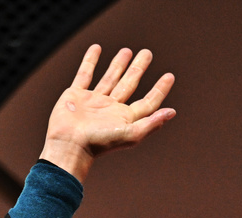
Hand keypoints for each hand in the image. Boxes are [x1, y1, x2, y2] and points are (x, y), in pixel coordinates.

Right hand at [39, 45, 175, 182]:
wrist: (69, 144)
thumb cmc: (99, 143)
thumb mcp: (129, 135)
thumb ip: (151, 123)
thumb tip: (172, 112)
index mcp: (125, 118)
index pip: (148, 102)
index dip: (160, 90)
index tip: (169, 76)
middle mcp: (111, 109)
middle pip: (130, 84)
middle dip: (139, 68)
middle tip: (147, 53)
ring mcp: (93, 101)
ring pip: (110, 78)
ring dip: (119, 64)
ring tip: (127, 50)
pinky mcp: (76, 95)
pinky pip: (85, 74)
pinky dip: (90, 61)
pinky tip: (96, 48)